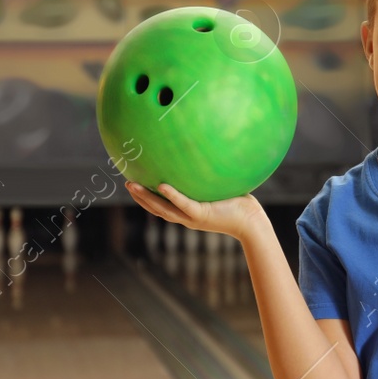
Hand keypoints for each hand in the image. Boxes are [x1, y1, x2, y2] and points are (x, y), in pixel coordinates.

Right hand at [125, 182, 264, 241]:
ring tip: (132, 185)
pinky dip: (172, 196)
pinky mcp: (202, 215)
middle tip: (126, 182)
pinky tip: (161, 185)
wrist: (252, 224)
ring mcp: (193, 217)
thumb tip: (207, 154)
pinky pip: (184, 204)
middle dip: (139, 197)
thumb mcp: (220, 189)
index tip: (135, 185)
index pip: (162, 206)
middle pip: (156, 208)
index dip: (147, 198)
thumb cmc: (239, 205)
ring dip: (146, 198)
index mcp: (188, 212)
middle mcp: (186, 217)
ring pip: (163, 208)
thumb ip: (210, 177)